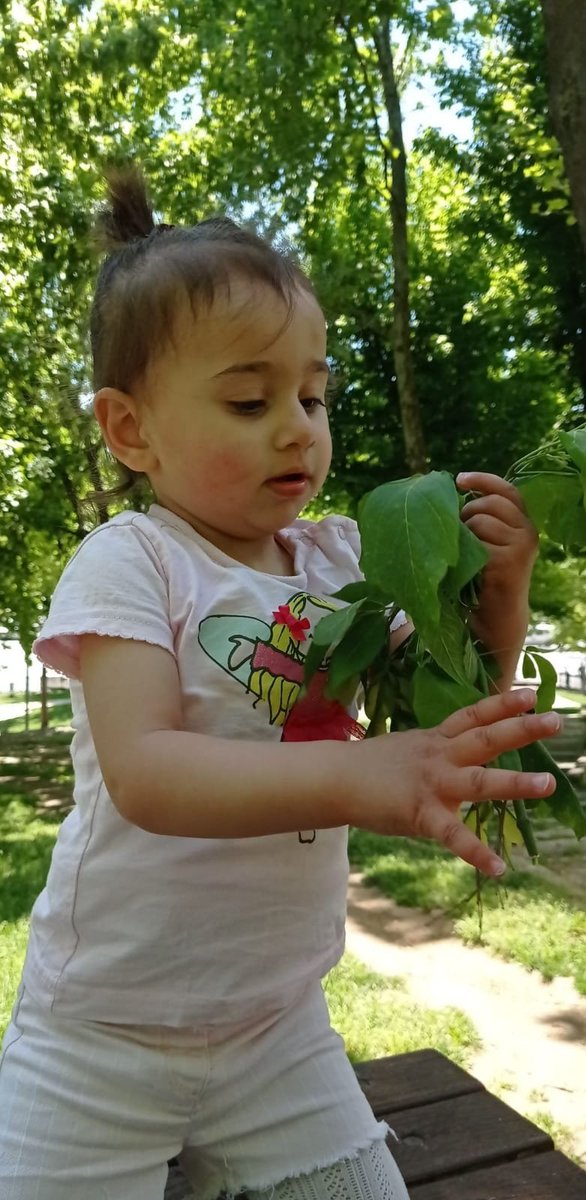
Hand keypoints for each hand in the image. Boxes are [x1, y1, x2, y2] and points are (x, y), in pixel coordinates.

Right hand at [346, 688, 558, 876]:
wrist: (335, 779)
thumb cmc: (374, 766)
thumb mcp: (412, 747)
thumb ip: (440, 747)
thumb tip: (463, 747)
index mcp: (437, 739)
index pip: (475, 715)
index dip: (503, 703)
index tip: (532, 694)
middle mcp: (439, 756)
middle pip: (485, 738)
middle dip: (522, 729)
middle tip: (557, 722)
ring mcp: (431, 783)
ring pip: (478, 781)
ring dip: (515, 782)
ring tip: (547, 784)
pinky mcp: (419, 813)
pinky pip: (452, 835)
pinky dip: (476, 853)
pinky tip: (500, 868)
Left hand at [456, 471, 537, 598]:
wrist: (497, 617)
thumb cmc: (485, 578)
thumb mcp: (489, 543)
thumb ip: (484, 520)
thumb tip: (456, 494)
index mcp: (523, 523)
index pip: (506, 490)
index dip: (482, 480)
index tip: (459, 480)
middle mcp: (528, 532)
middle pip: (488, 504)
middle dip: (466, 513)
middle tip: (459, 533)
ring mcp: (521, 547)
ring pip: (480, 522)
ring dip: (464, 534)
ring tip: (464, 554)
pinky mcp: (509, 562)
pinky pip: (477, 544)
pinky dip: (466, 553)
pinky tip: (467, 567)